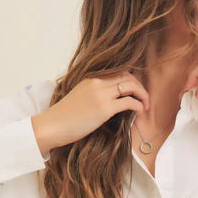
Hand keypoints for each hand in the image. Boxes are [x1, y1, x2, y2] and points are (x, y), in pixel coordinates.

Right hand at [32, 71, 149, 149]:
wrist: (52, 125)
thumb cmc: (64, 117)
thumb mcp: (80, 97)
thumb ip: (94, 94)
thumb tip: (111, 100)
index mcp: (91, 78)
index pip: (118, 72)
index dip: (131, 80)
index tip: (136, 92)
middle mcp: (97, 82)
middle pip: (128, 77)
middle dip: (140, 87)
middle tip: (144, 99)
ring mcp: (101, 94)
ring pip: (131, 86)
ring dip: (143, 95)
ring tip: (145, 106)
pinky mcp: (104, 108)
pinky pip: (129, 102)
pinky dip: (139, 105)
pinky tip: (140, 112)